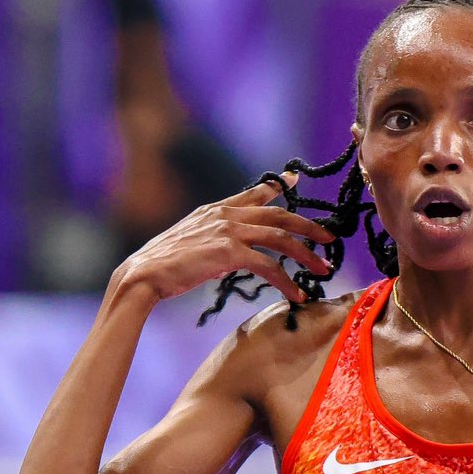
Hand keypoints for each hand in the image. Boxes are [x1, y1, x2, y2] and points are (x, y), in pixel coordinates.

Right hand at [115, 173, 335, 306]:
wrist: (142, 275)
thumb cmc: (161, 265)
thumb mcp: (190, 241)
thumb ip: (212, 238)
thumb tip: (229, 251)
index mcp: (215, 209)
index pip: (254, 192)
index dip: (277, 186)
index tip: (294, 178)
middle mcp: (225, 214)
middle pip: (278, 215)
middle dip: (308, 226)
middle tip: (329, 237)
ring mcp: (228, 231)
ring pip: (280, 238)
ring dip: (306, 254)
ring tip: (324, 268)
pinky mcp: (229, 253)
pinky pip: (269, 266)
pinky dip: (287, 281)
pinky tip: (297, 294)